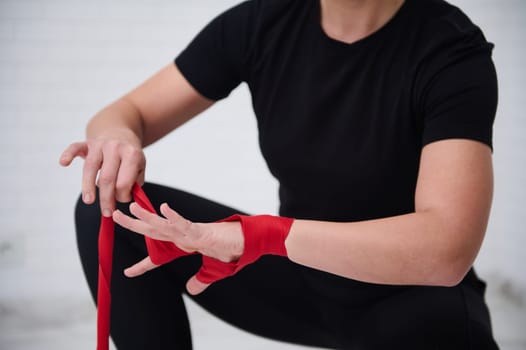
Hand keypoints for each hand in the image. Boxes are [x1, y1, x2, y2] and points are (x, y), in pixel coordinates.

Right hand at [59, 133, 145, 216]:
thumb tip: (124, 199)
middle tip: (107, 213)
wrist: (121, 134)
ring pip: (90, 167)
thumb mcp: (140, 168)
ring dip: (88, 187)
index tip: (122, 201)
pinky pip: (75, 147)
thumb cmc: (130, 157)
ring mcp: (100, 144)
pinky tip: (63, 163)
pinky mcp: (87, 143)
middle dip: (106, 198)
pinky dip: (68, 154)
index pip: (124, 182)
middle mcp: (116, 147)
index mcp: (132, 155)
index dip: (123, 195)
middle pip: (107, 178)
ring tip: (89, 201)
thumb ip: (134, 183)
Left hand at [112, 202, 243, 294]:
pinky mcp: (201, 231)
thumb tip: (191, 289)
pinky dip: (174, 216)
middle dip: (133, 224)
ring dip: (147, 217)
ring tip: (132, 208)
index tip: (128, 272)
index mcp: (184, 244)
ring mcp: (190, 233)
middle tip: (114, 216)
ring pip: (164, 224)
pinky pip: (184, 223)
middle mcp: (183, 236)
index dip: (143, 265)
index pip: (159, 255)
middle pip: (153, 231)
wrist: (247, 243)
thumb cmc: (232, 252)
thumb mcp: (212, 272)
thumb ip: (200, 280)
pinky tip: (163, 208)